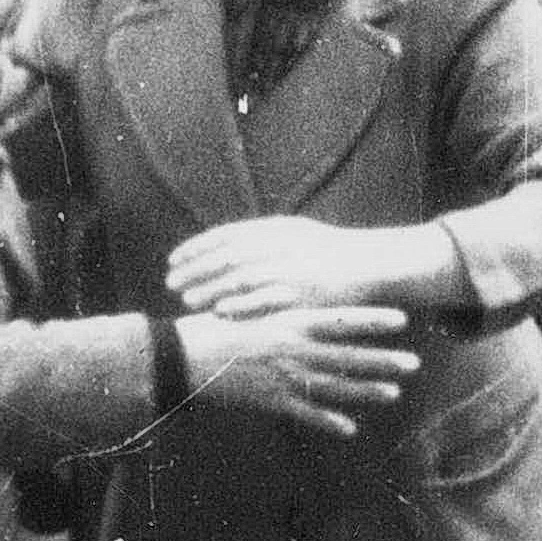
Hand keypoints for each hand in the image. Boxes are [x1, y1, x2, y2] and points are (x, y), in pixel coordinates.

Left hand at [170, 219, 421, 316]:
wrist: (371, 264)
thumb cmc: (329, 254)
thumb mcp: (296, 236)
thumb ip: (264, 239)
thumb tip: (227, 247)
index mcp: (278, 228)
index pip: (227, 235)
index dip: (198, 246)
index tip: (174, 259)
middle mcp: (282, 244)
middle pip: (228, 256)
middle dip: (196, 269)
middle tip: (170, 282)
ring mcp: (292, 268)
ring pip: (242, 277)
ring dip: (211, 288)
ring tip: (186, 300)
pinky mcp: (303, 293)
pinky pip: (266, 299)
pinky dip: (241, 304)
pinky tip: (220, 312)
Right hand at [178, 303, 419, 436]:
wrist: (187, 356)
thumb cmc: (220, 322)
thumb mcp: (256, 304)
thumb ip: (286, 306)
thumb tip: (311, 297)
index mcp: (292, 320)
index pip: (342, 319)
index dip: (374, 320)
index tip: (402, 319)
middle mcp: (295, 349)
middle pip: (348, 356)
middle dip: (383, 360)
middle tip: (414, 362)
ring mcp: (285, 378)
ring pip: (335, 387)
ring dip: (367, 391)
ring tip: (395, 393)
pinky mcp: (271, 402)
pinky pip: (306, 414)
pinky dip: (329, 422)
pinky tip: (351, 429)